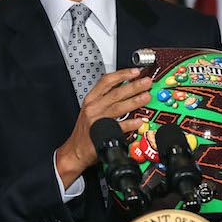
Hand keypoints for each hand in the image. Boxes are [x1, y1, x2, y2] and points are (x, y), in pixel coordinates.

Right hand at [56, 68, 150, 186]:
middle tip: (146, 82)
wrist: (76, 150)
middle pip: (115, 93)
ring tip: (146, 97)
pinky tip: (139, 121)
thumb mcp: (91, 109)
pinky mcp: (102, 133)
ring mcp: (97, 120)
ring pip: (118, 107)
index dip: (122, 75)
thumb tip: (125, 88)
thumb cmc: (85, 130)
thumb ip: (105, 99)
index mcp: (91, 99)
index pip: (106, 81)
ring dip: (134, 101)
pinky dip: (130, 124)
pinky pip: (119, 127)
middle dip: (133, 86)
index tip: (134, 72)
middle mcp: (93, 107)